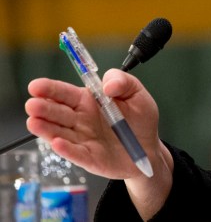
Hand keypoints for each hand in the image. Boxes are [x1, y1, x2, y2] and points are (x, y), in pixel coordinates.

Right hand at [25, 69, 164, 179]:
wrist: (149, 148)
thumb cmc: (140, 120)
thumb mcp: (137, 94)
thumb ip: (123, 81)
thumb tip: (107, 85)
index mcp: (88, 101)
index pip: (64, 93)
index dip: (49, 89)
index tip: (36, 86)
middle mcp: (80, 120)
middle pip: (57, 113)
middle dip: (43, 108)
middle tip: (32, 104)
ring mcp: (82, 139)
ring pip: (60, 133)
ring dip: (46, 128)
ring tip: (34, 122)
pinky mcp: (89, 158)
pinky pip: (75, 153)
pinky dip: (66, 149)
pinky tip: (57, 143)